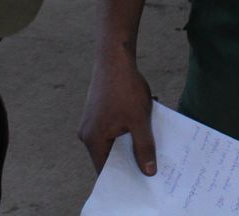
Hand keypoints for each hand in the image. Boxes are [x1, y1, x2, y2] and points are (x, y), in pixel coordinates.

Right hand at [78, 49, 156, 176]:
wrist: (115, 56)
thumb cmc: (125, 88)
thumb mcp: (139, 121)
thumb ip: (144, 148)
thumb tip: (148, 172)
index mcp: (93, 140)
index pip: (106, 170)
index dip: (124, 177)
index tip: (141, 182)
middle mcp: (87, 134)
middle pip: (109, 156)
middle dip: (130, 160)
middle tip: (151, 167)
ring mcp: (92, 122)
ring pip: (113, 141)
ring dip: (130, 143)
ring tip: (150, 146)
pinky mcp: (98, 111)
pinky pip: (113, 129)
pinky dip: (126, 130)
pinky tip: (143, 126)